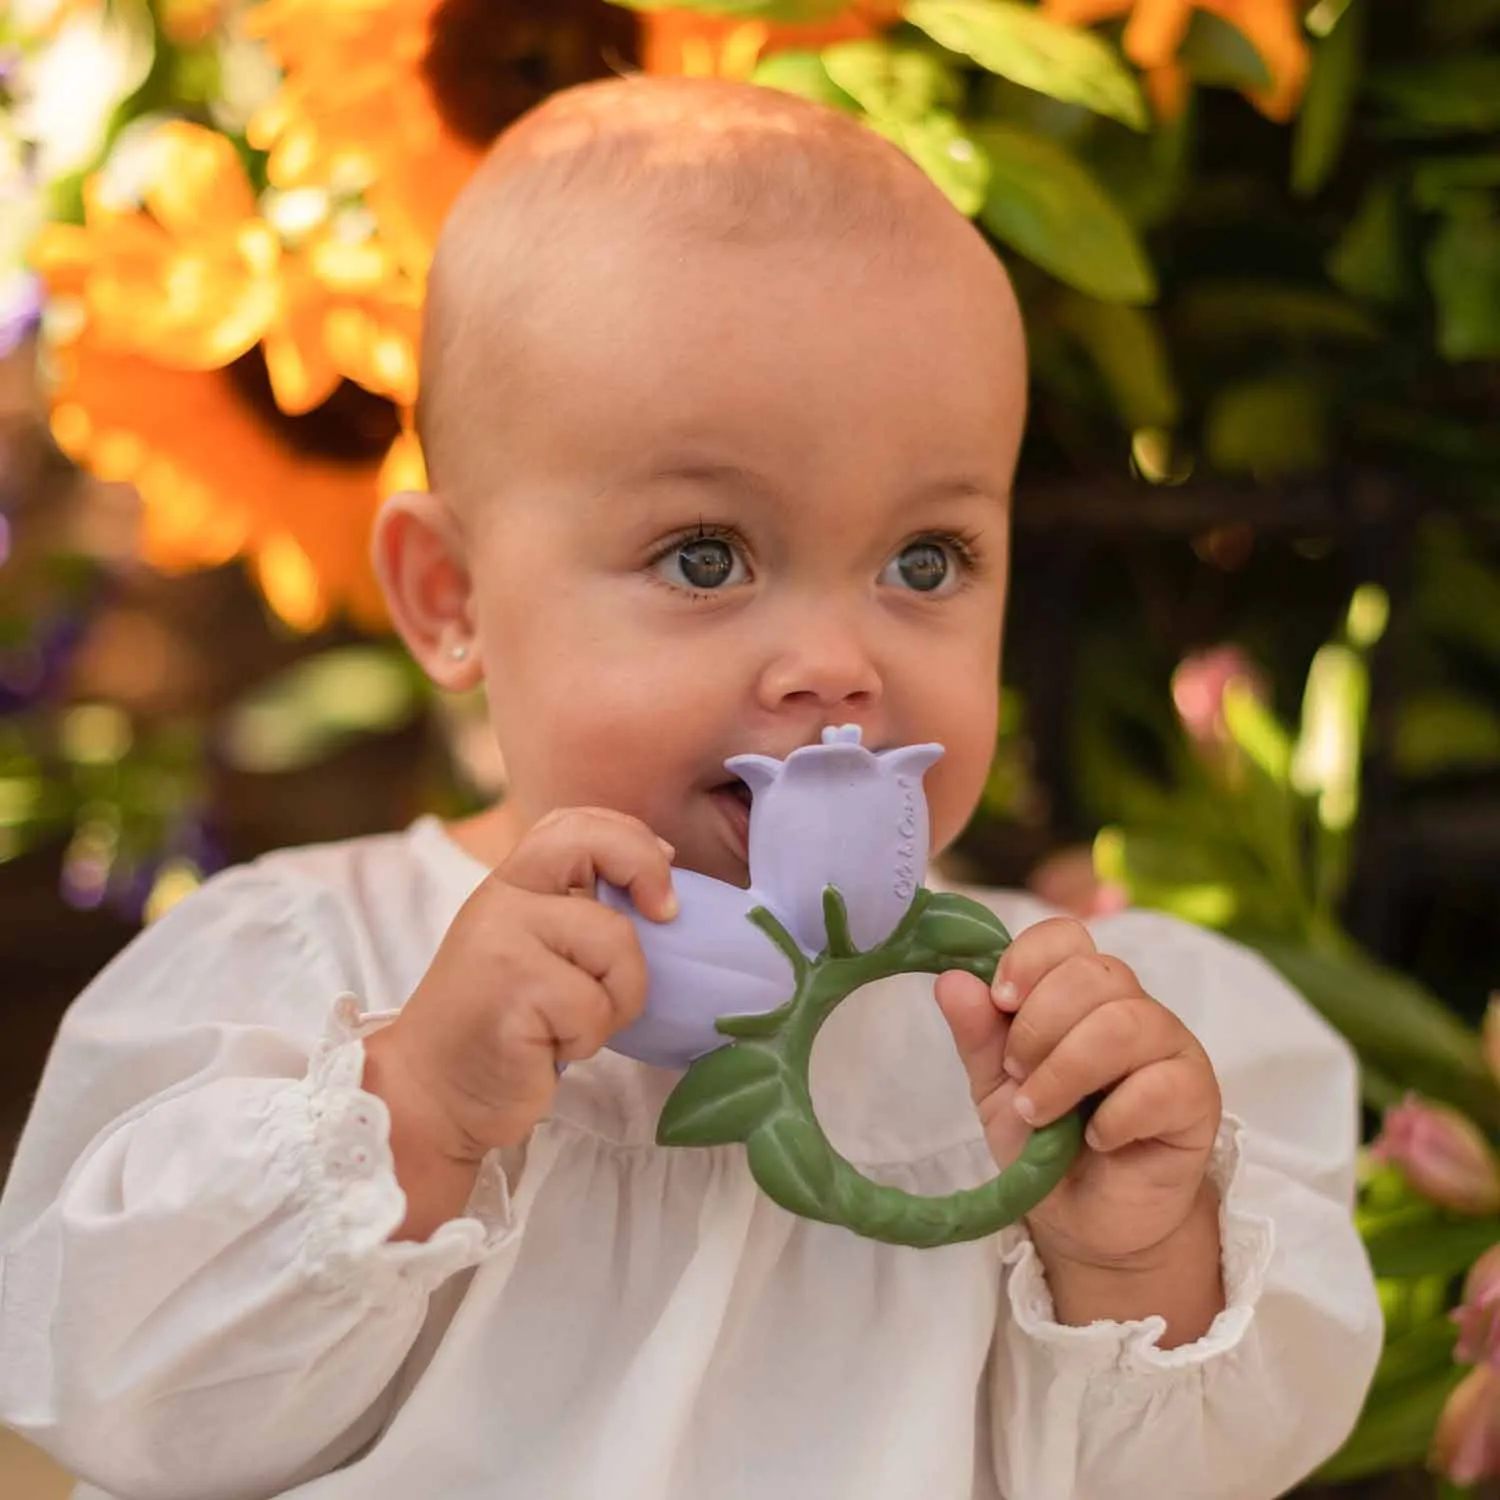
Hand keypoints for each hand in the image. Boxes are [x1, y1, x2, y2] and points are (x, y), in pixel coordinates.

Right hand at [366, 808, 677, 1172]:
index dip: (630, 839)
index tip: (659, 888)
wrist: (432, 1095)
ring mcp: (504, 941)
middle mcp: (503, 900)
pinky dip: (589, 1038)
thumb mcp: (534, 954)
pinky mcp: (514, 990)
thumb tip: (660, 893)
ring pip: (617, 943)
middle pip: (594, 846)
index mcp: (510, 885)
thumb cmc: (501, 1029)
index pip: (572, 822)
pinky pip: (596, 1005)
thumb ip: (576, 916)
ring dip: (618, 998)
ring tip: (572, 1024)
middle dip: (646, 870)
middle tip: (666, 915)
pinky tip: (550, 1048)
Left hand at [935, 916, 1221, 1269]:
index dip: (1029, 959)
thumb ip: (977, 1033)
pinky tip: (1095, 1139)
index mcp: (1080, 993)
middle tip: (1017, 1074)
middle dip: (1040, 1025)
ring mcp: (1170, 1049)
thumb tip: (951, 979)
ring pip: (1126, 1022)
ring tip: (1041, 1112)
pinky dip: (1115, 1114)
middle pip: (1095, 973)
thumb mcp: (994, 1087)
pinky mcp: (1197, 1098)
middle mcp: (1131, 1008)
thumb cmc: (1043, 1142)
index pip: (1067, 936)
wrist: (1084, 1221)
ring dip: (1068, 1069)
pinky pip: (1162, 1083)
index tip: (1000, 1001)